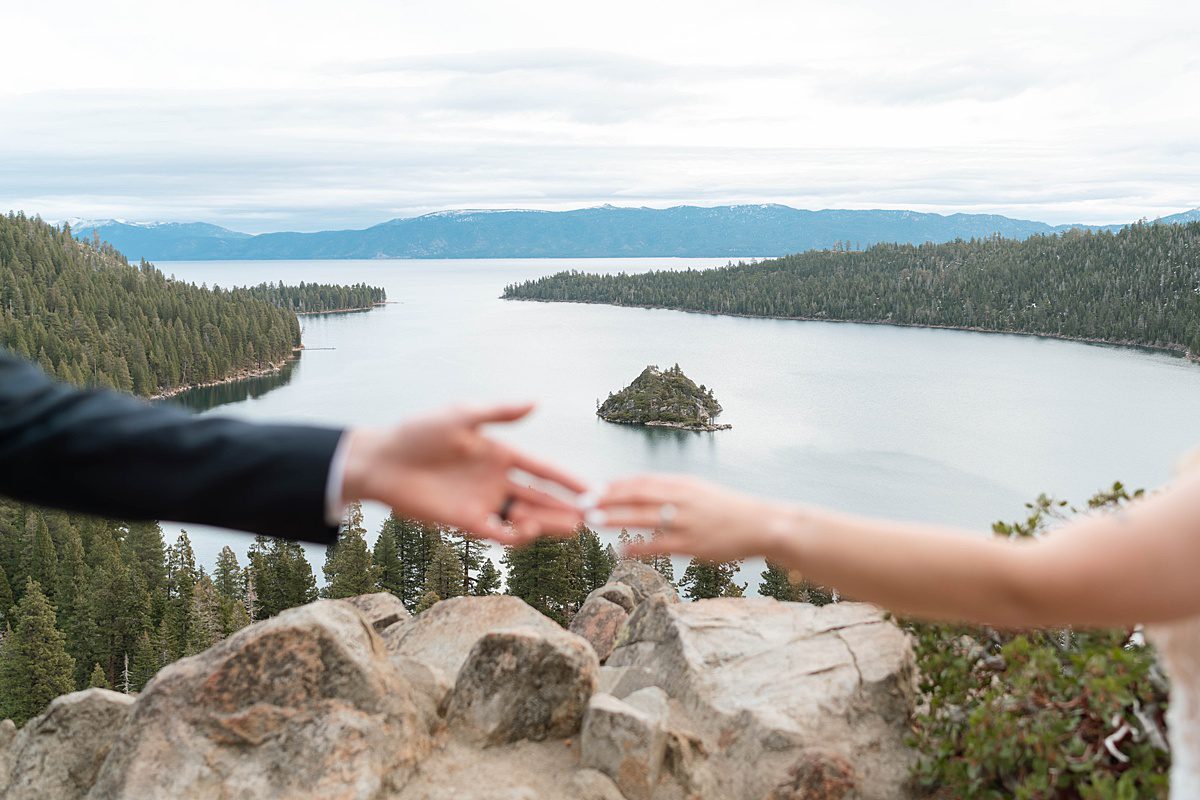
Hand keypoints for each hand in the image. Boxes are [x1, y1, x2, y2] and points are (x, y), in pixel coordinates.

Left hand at [342, 403, 586, 544]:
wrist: (382, 461)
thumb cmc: (418, 432)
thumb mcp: (460, 416)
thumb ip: (498, 413)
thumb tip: (535, 402)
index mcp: (500, 454)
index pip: (543, 469)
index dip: (568, 480)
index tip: (593, 490)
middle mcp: (496, 480)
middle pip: (541, 498)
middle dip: (567, 508)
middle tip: (593, 518)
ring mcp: (483, 502)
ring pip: (526, 517)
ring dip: (549, 523)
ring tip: (571, 527)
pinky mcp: (466, 522)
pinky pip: (499, 534)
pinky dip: (518, 535)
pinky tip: (529, 529)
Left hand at [596, 474, 795, 561]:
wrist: (760, 524)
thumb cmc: (725, 508)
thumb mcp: (699, 490)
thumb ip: (671, 490)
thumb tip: (639, 490)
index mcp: (683, 484)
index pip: (641, 481)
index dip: (614, 485)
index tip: (590, 489)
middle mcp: (683, 498)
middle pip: (636, 495)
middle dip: (606, 498)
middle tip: (581, 502)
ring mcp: (687, 521)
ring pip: (643, 517)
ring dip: (614, 518)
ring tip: (590, 521)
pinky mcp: (693, 545)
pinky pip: (658, 545)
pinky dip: (637, 547)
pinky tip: (619, 550)